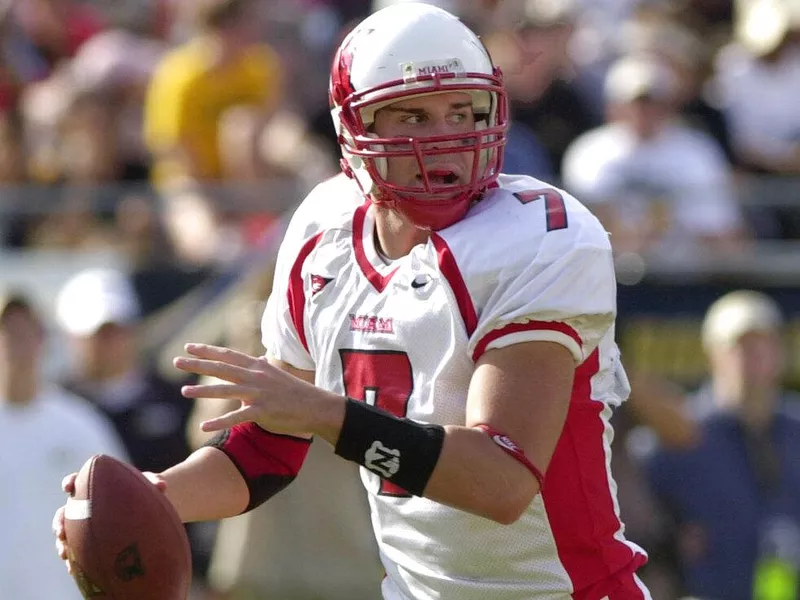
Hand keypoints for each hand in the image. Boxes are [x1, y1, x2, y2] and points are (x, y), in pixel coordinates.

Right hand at [53, 471, 166, 570]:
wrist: (150, 509)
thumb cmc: (146, 491)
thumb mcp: (150, 484)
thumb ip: (154, 482)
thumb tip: (162, 486)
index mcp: (94, 486)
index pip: (76, 481)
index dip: (69, 482)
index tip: (68, 486)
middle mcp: (85, 506)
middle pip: (64, 513)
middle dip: (59, 522)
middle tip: (61, 531)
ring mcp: (85, 525)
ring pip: (67, 534)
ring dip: (62, 544)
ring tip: (65, 553)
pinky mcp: (89, 541)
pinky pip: (78, 551)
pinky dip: (75, 560)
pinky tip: (74, 569)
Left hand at [173, 343, 339, 438]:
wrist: (315, 406)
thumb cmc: (295, 392)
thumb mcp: (275, 374)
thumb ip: (259, 369)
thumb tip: (250, 360)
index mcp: (258, 367)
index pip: (228, 355)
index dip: (208, 350)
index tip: (189, 347)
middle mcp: (256, 377)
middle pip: (222, 368)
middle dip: (198, 364)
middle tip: (176, 361)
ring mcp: (259, 394)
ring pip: (226, 390)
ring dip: (203, 391)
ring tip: (184, 391)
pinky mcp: (263, 412)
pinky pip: (237, 417)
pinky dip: (219, 422)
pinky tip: (203, 426)